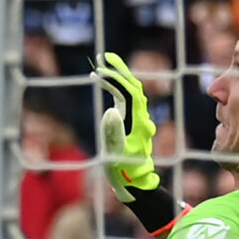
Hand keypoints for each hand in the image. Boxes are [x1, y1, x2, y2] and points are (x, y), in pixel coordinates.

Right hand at [97, 52, 160, 194]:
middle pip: (133, 87)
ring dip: (119, 77)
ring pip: (131, 92)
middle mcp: (140, 118)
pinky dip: (117, 89)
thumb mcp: (115, 154)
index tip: (98, 71)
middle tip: (106, 56)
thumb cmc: (123, 170)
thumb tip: (111, 110)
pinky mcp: (131, 123)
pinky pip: (126, 101)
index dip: (115, 80)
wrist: (135, 183)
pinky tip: (105, 85)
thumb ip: (113, 133)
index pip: (129, 93)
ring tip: (104, 66)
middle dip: (120, 70)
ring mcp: (137, 120)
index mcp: (137, 122)